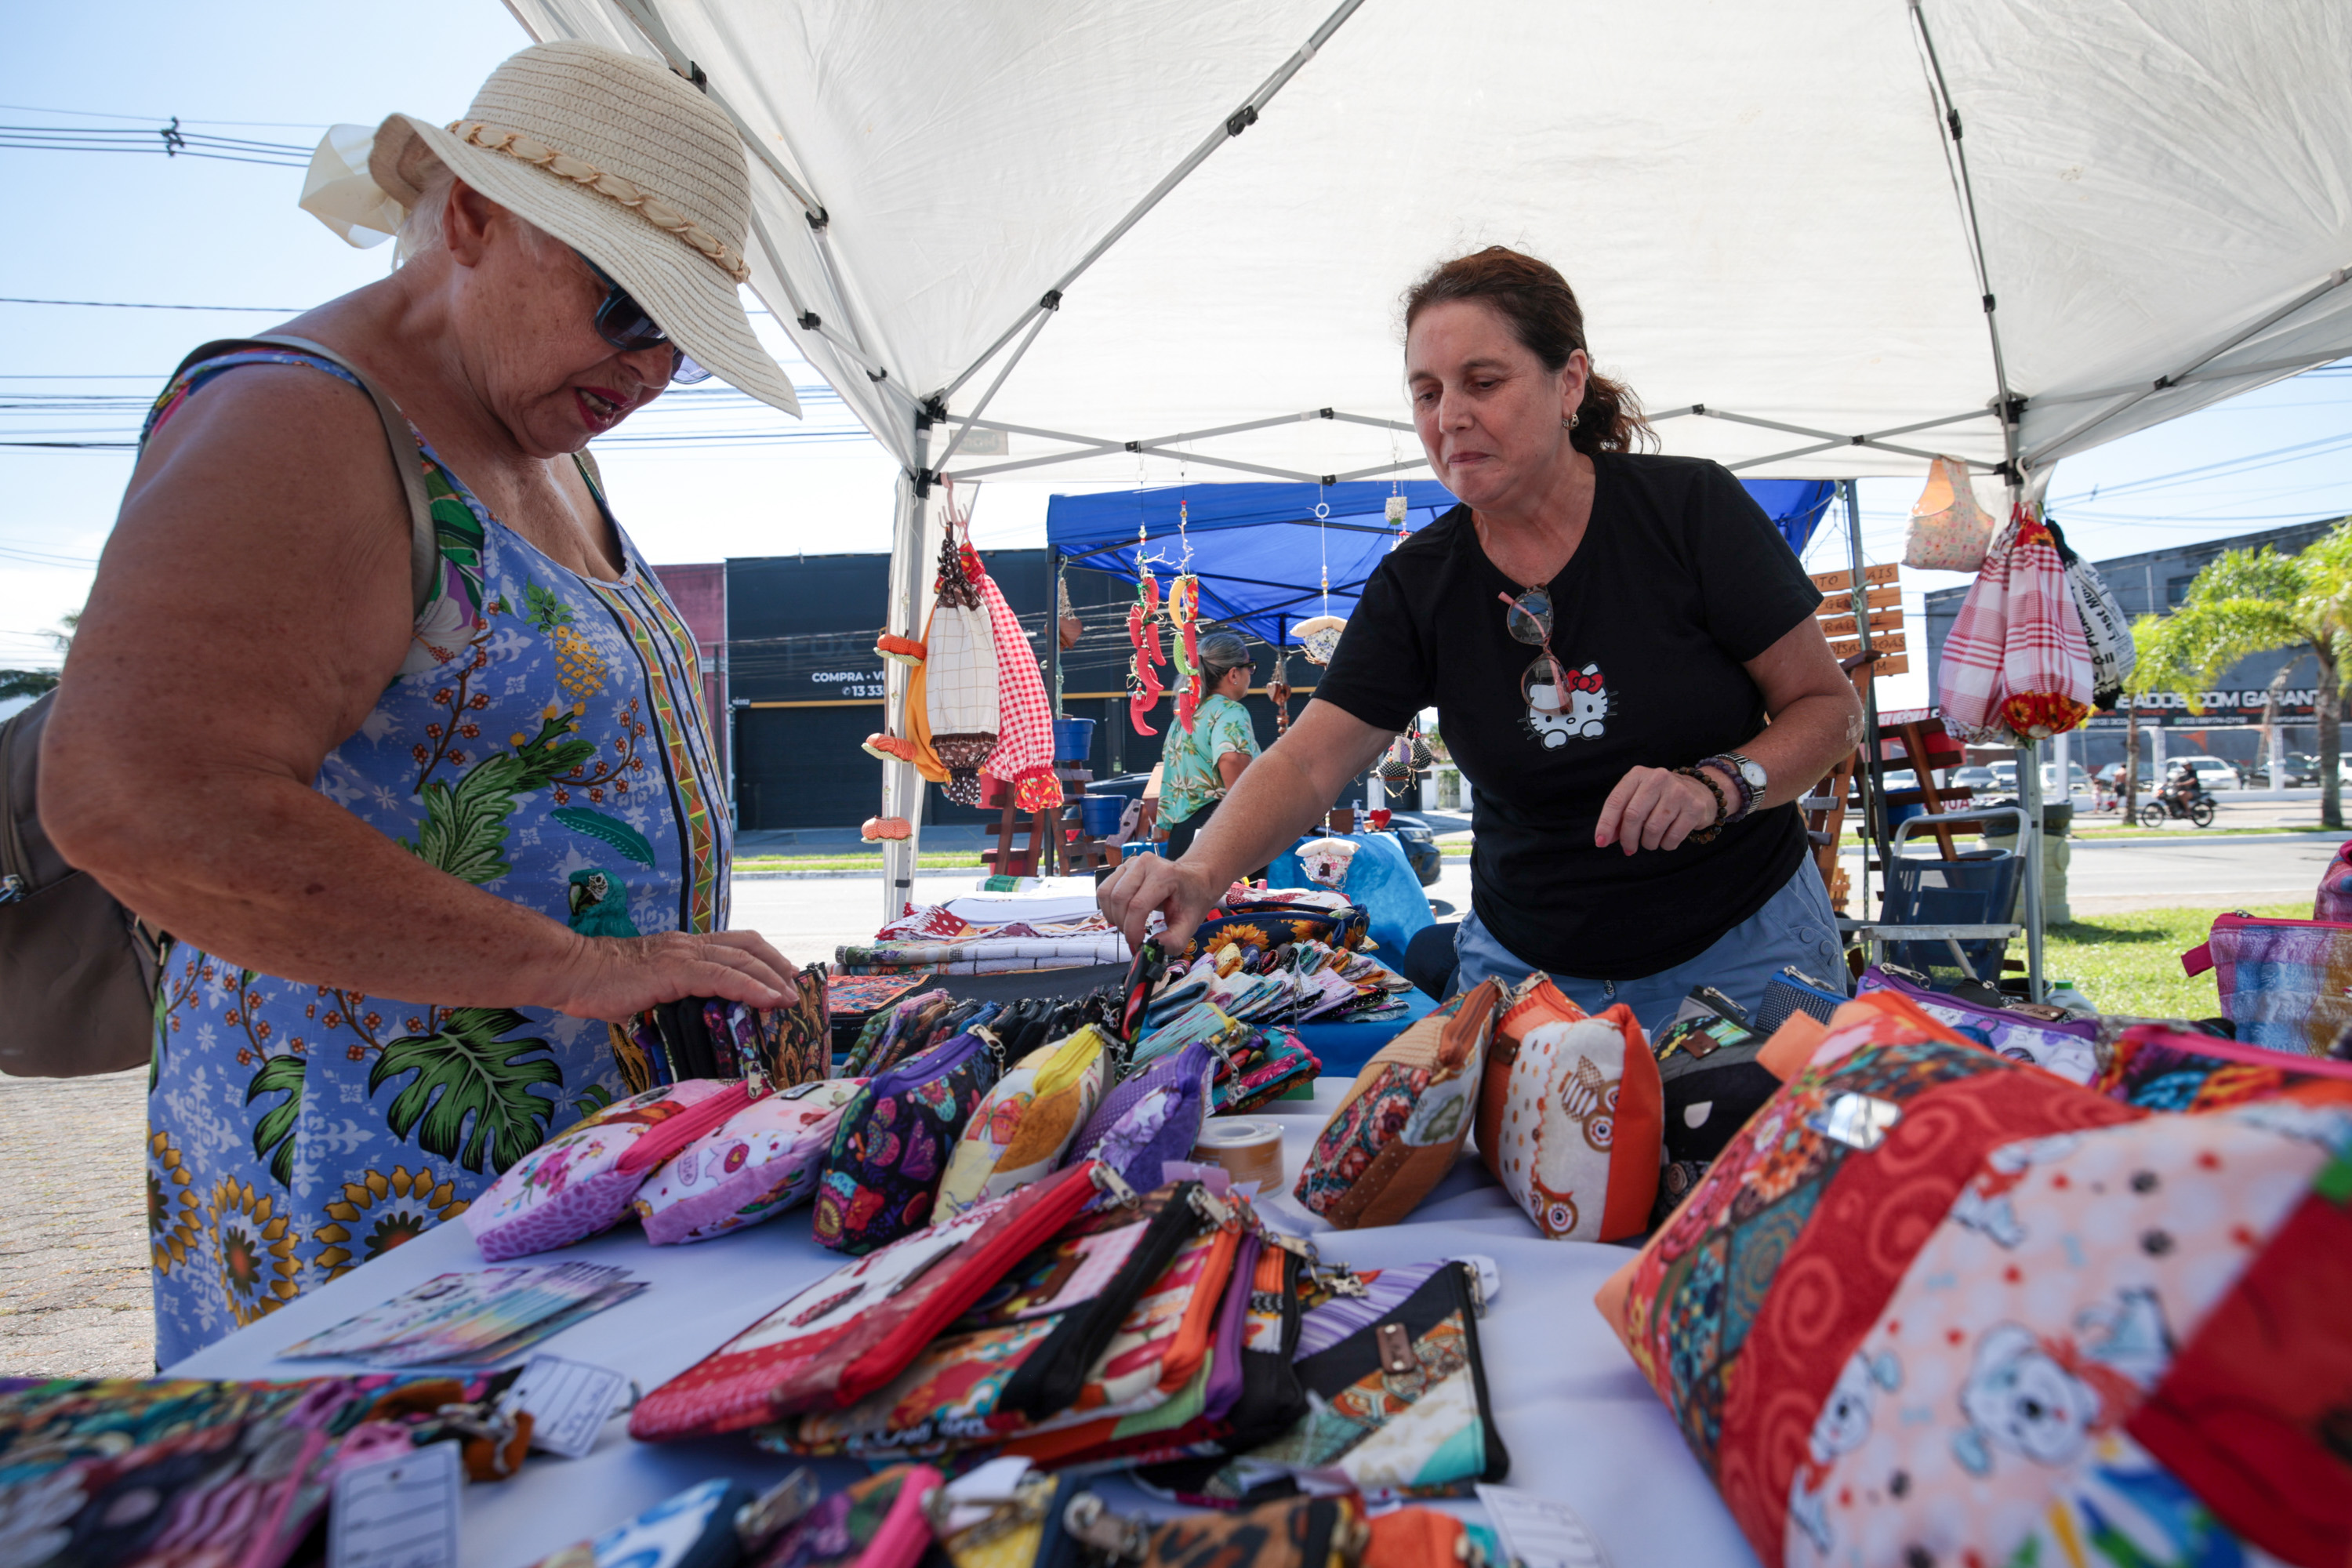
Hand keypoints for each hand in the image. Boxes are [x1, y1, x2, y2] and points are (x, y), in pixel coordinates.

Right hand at [539, 929, 801, 1022]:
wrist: (572, 971)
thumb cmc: (601, 983)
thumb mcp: (646, 988)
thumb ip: (670, 996)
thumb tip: (686, 1018)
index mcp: (684, 948)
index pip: (735, 944)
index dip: (764, 957)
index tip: (784, 976)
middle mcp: (689, 945)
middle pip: (748, 945)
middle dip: (777, 965)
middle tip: (797, 988)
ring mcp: (683, 955)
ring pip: (741, 959)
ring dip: (772, 978)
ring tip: (791, 998)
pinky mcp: (674, 971)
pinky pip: (723, 977)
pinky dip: (751, 987)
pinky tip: (769, 1000)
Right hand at [1099, 852, 1223, 952]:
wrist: (1194, 878)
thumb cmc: (1192, 898)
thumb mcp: (1190, 923)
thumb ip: (1174, 940)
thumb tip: (1151, 948)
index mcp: (1165, 874)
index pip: (1138, 905)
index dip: (1132, 929)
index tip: (1138, 944)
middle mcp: (1145, 863)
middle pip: (1119, 899)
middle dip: (1123, 924)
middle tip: (1135, 937)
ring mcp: (1131, 863)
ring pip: (1107, 894)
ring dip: (1113, 917)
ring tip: (1129, 926)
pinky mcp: (1122, 868)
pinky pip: (1104, 890)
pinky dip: (1109, 908)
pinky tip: (1124, 915)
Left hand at [1595, 766, 1721, 854]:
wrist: (1700, 792)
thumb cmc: (1661, 798)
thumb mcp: (1638, 799)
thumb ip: (1620, 816)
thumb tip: (1604, 839)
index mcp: (1638, 775)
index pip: (1615, 801)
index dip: (1605, 824)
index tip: (1600, 842)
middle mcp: (1658, 779)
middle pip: (1633, 816)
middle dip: (1628, 838)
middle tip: (1629, 848)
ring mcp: (1678, 792)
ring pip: (1653, 829)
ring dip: (1648, 843)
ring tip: (1650, 842)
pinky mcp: (1694, 807)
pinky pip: (1672, 837)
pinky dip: (1666, 845)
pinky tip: (1666, 840)